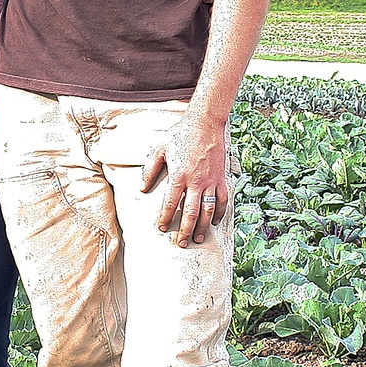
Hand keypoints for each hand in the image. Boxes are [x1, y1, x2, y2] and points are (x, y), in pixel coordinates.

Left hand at [141, 113, 230, 246]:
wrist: (206, 123)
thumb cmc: (182, 134)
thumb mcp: (161, 149)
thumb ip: (150, 170)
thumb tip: (142, 188)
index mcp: (179, 175)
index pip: (170, 203)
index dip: (165, 218)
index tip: (162, 228)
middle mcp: (196, 182)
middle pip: (190, 213)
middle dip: (184, 231)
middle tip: (181, 243)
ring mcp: (211, 181)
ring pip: (207, 210)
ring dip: (202, 227)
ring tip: (198, 238)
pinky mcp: (222, 178)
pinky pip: (222, 200)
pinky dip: (219, 213)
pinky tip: (213, 222)